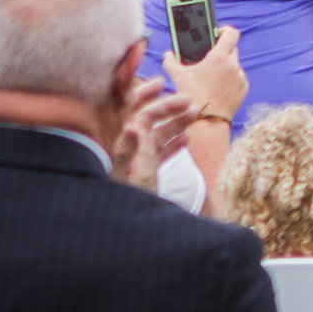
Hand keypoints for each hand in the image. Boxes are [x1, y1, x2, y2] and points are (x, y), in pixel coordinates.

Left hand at [111, 77, 195, 193]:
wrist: (126, 228)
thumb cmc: (123, 200)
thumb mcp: (127, 175)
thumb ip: (128, 150)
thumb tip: (133, 126)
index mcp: (118, 143)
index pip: (126, 112)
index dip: (141, 94)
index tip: (161, 83)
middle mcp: (126, 147)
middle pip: (146, 119)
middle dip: (167, 108)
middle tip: (190, 102)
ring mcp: (136, 159)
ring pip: (156, 135)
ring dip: (175, 124)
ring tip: (195, 117)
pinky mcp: (144, 171)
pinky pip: (159, 153)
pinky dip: (173, 145)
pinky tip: (188, 141)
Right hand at [164, 26, 247, 124]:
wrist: (207, 121)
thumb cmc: (192, 97)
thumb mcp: (177, 77)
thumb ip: (170, 61)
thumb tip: (168, 54)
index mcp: (219, 57)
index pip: (231, 34)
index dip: (225, 30)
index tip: (218, 31)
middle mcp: (233, 65)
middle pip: (231, 49)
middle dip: (221, 50)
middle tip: (209, 56)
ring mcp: (240, 77)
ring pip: (233, 65)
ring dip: (224, 66)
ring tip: (210, 75)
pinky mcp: (244, 88)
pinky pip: (237, 78)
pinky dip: (229, 79)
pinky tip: (217, 86)